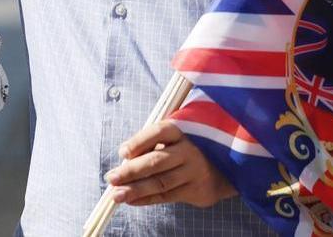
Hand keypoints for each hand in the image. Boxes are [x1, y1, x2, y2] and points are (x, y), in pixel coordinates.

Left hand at [104, 120, 235, 207]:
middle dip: (131, 171)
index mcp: (180, 132)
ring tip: (116, 195)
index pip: (158, 132)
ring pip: (161, 182)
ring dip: (136, 190)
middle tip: (111, 178)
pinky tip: (131, 201)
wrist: (221, 168)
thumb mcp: (172, 139)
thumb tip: (124, 162)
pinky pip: (167, 196)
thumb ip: (151, 146)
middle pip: (157, 161)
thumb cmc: (184, 149)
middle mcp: (188, 151)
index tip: (122, 152)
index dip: (139, 141)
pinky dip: (147, 200)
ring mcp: (194, 171)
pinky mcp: (196, 190)